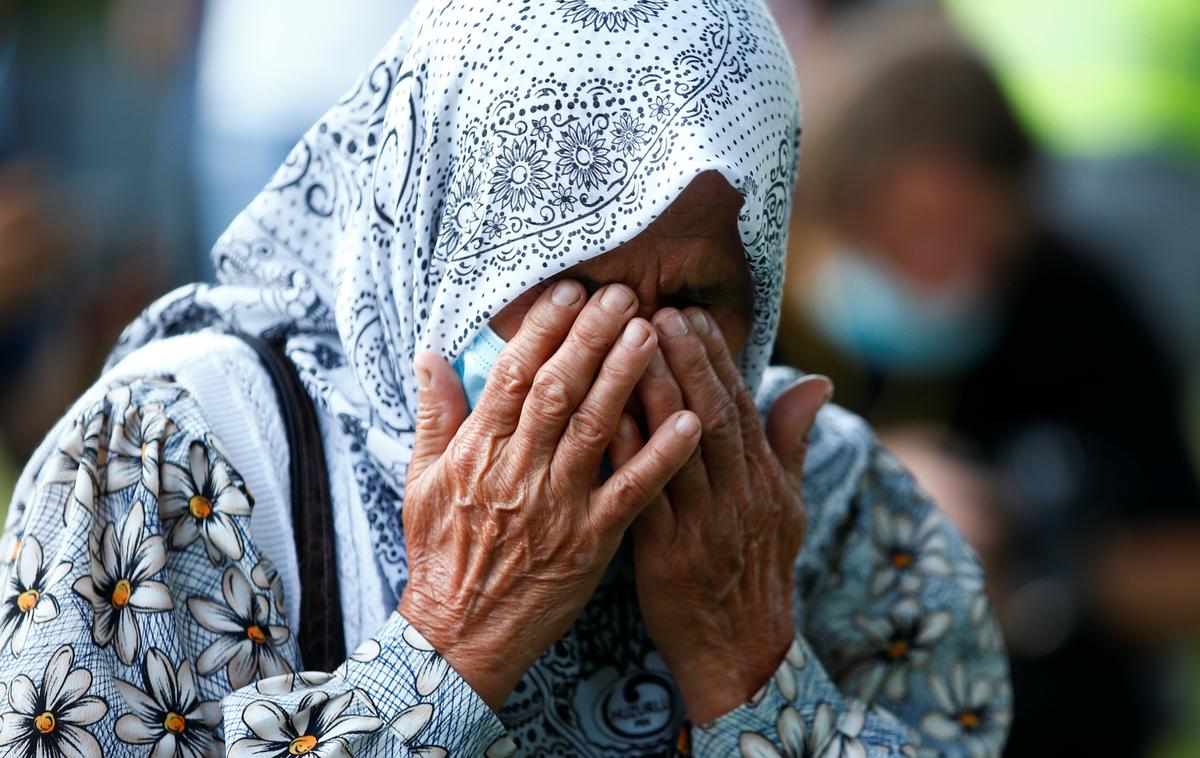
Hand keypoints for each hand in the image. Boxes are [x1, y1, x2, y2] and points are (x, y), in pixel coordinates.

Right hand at [400, 281, 700, 709]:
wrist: (459, 634)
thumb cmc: (440, 555)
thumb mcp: (422, 481)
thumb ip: (434, 415)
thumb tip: (431, 354)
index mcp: (477, 451)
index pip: (512, 374)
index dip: (543, 328)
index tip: (570, 290)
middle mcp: (516, 471)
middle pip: (556, 390)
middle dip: (590, 337)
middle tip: (622, 293)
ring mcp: (556, 506)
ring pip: (593, 429)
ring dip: (624, 377)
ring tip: (652, 332)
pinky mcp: (589, 542)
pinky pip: (630, 492)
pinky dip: (661, 456)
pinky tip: (689, 420)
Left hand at [608, 307, 831, 723]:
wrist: (741, 652)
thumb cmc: (760, 571)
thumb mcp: (789, 507)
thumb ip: (790, 441)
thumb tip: (816, 381)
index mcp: (763, 482)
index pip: (740, 408)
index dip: (716, 359)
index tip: (690, 315)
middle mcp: (736, 498)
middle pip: (710, 417)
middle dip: (684, 361)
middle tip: (655, 312)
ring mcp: (701, 526)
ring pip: (677, 449)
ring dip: (653, 393)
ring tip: (628, 346)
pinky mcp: (665, 555)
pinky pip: (643, 494)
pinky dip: (626, 452)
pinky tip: (604, 415)